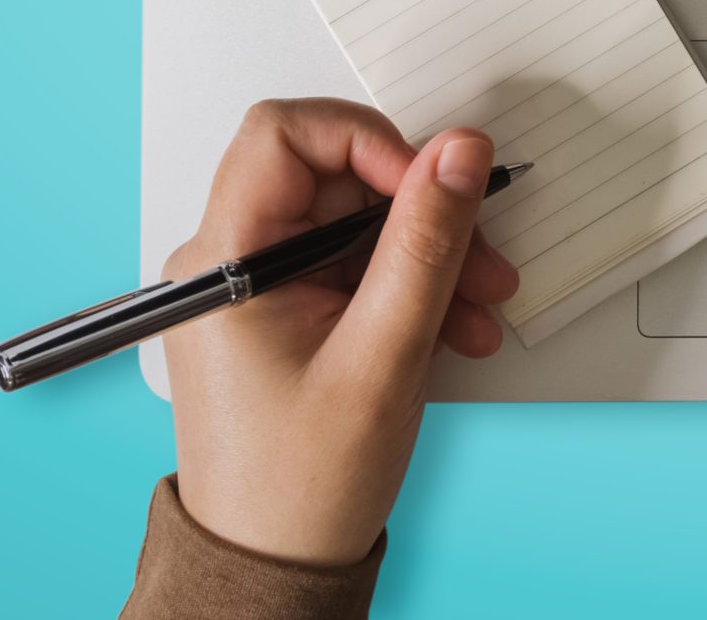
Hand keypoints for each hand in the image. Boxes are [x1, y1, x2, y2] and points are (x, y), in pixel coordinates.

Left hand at [160, 99, 520, 565]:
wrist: (271, 571)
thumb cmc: (298, 486)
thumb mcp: (384, 355)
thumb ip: (426, 244)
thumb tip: (458, 153)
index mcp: (224, 260)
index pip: (284, 134)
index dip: (367, 142)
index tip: (429, 183)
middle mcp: (230, 262)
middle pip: (336, 181)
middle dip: (421, 213)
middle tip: (482, 256)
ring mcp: (256, 290)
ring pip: (356, 226)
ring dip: (429, 258)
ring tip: (479, 308)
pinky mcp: (283, 316)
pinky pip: (354, 270)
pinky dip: (409, 291)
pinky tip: (453, 330)